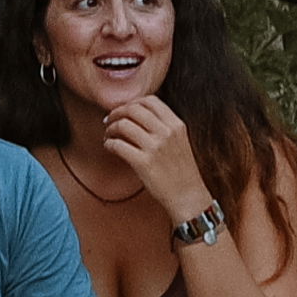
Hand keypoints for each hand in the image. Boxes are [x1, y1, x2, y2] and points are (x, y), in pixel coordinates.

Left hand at [101, 96, 211, 219]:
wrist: (188, 195)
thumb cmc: (181, 170)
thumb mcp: (180, 141)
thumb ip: (163, 126)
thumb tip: (135, 114)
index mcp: (176, 125)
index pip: (150, 101)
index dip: (132, 103)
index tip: (124, 111)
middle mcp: (167, 133)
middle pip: (133, 109)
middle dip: (116, 113)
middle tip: (110, 121)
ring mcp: (155, 148)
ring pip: (122, 125)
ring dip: (110, 129)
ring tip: (109, 136)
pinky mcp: (143, 163)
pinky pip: (117, 145)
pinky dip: (108, 144)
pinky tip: (110, 148)